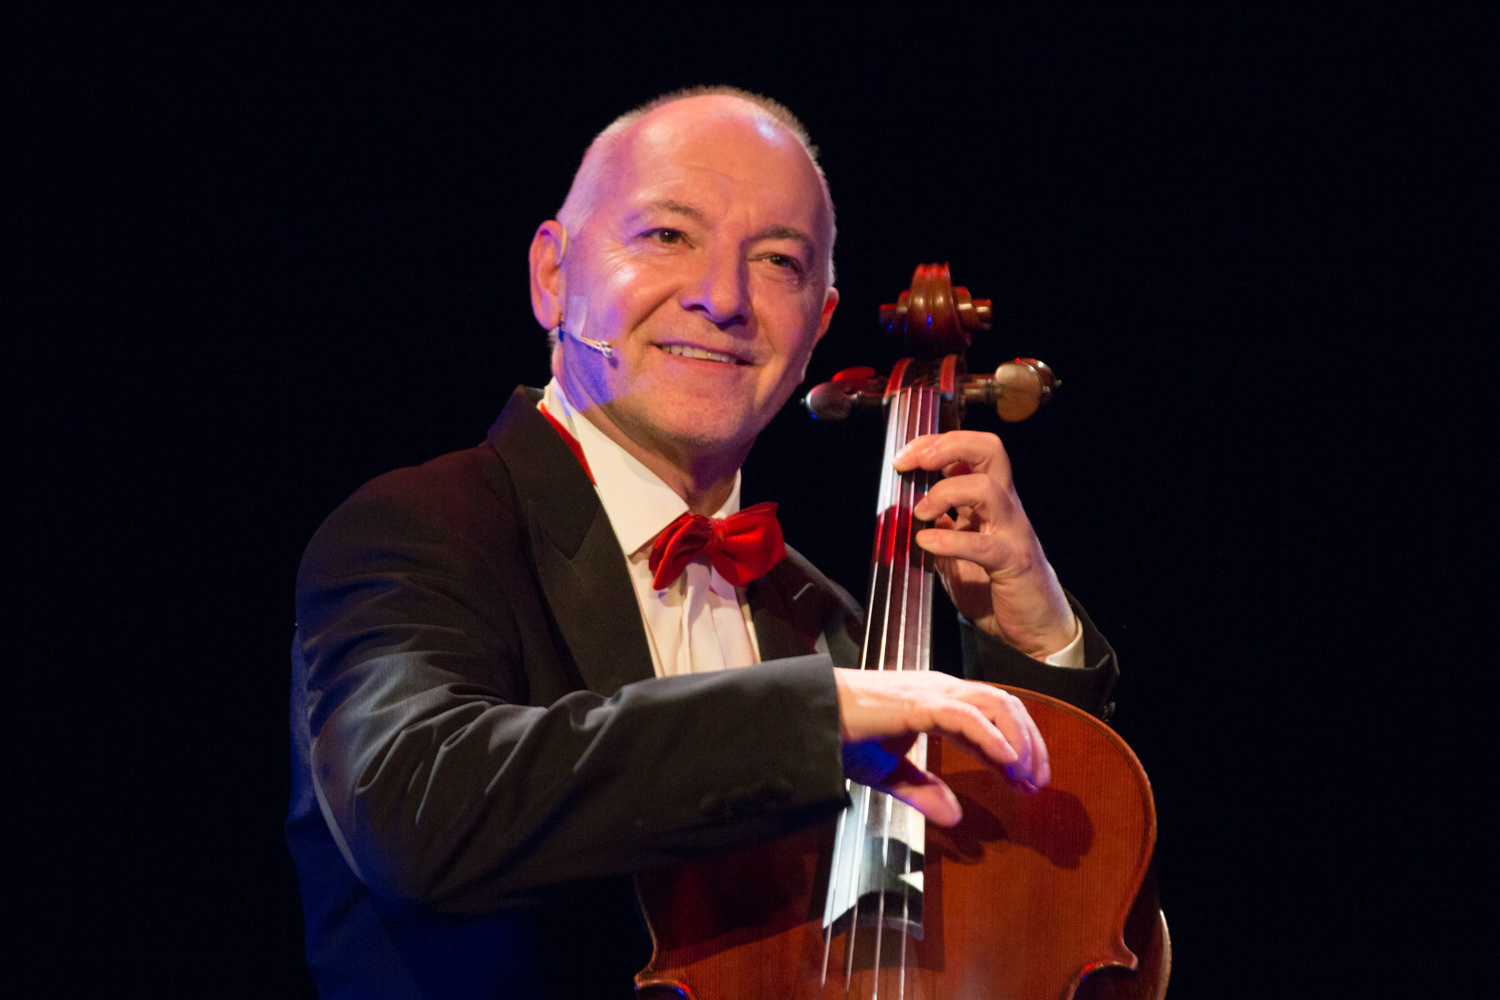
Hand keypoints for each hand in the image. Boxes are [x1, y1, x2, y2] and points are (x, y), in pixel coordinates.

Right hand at [833, 667, 1048, 826]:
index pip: (993, 717)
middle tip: (1037, 784)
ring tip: (1026, 775)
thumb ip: (923, 792)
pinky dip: (991, 737)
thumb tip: (956, 817)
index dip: (1017, 749)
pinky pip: (966, 716)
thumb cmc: (843, 737)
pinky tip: (1006, 761)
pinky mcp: (919, 702)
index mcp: (937, 702)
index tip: (1027, 783)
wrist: (809, 720)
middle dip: (1030, 744)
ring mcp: (932, 691)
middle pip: (1005, 706)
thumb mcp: (890, 773)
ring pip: (995, 705)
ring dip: (1019, 741)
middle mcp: (942, 690)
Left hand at [893, 431, 1076, 659]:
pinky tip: (926, 543)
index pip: (970, 450)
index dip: (935, 444)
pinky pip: (984, 545)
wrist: (1034, 628)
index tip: (903, 457)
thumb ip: (940, 528)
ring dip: (946, 492)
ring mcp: (1012, 532)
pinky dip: (951, 540)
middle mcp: (1005, 507)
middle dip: (948, 446)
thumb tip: (908, 510)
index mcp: (990, 500)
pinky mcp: (1014, 562)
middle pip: (989, 450)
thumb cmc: (995, 588)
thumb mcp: (958, 552)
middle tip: (916, 463)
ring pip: (987, 488)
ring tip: (921, 512)